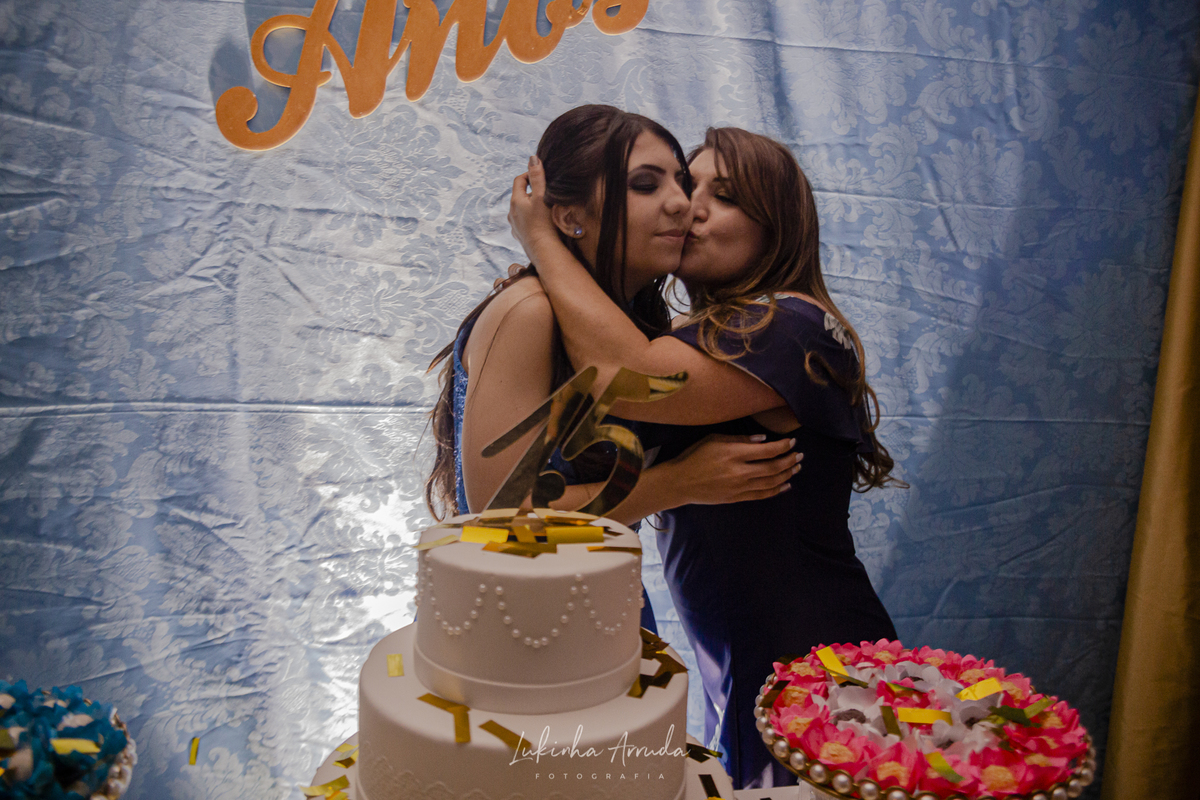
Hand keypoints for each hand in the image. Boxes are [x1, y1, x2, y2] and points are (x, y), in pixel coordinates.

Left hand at [508, 156, 560, 261]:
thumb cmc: (544, 223)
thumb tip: (533, 158)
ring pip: (521, 209)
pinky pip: (523, 222)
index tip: (540, 175)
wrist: (543, 250)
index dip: (529, 175)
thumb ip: (537, 177)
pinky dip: (530, 218)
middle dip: (530, 191)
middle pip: (520, 195)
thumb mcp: (542, 197)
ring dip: (530, 205)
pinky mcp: (519, 235)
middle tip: (545, 191)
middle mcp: (512, 212)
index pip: (519, 180)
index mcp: (516, 201)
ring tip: (543, 207)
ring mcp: (515, 225)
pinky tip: (539, 222)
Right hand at [665, 434, 800, 505]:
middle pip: (773, 467)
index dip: (783, 446)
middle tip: (800, 455)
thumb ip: (740, 440)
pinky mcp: (737, 498)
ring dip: (787, 475)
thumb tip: (763, 439)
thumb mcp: (714, 439)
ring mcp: (739, 487)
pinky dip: (776, 490)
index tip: (792, 441)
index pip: (767, 450)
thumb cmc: (695, 456)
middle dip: (790, 460)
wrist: (681, 482)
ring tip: (796, 468)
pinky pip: (762, 495)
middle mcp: (739, 471)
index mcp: (734, 454)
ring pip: (771, 482)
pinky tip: (786, 484)